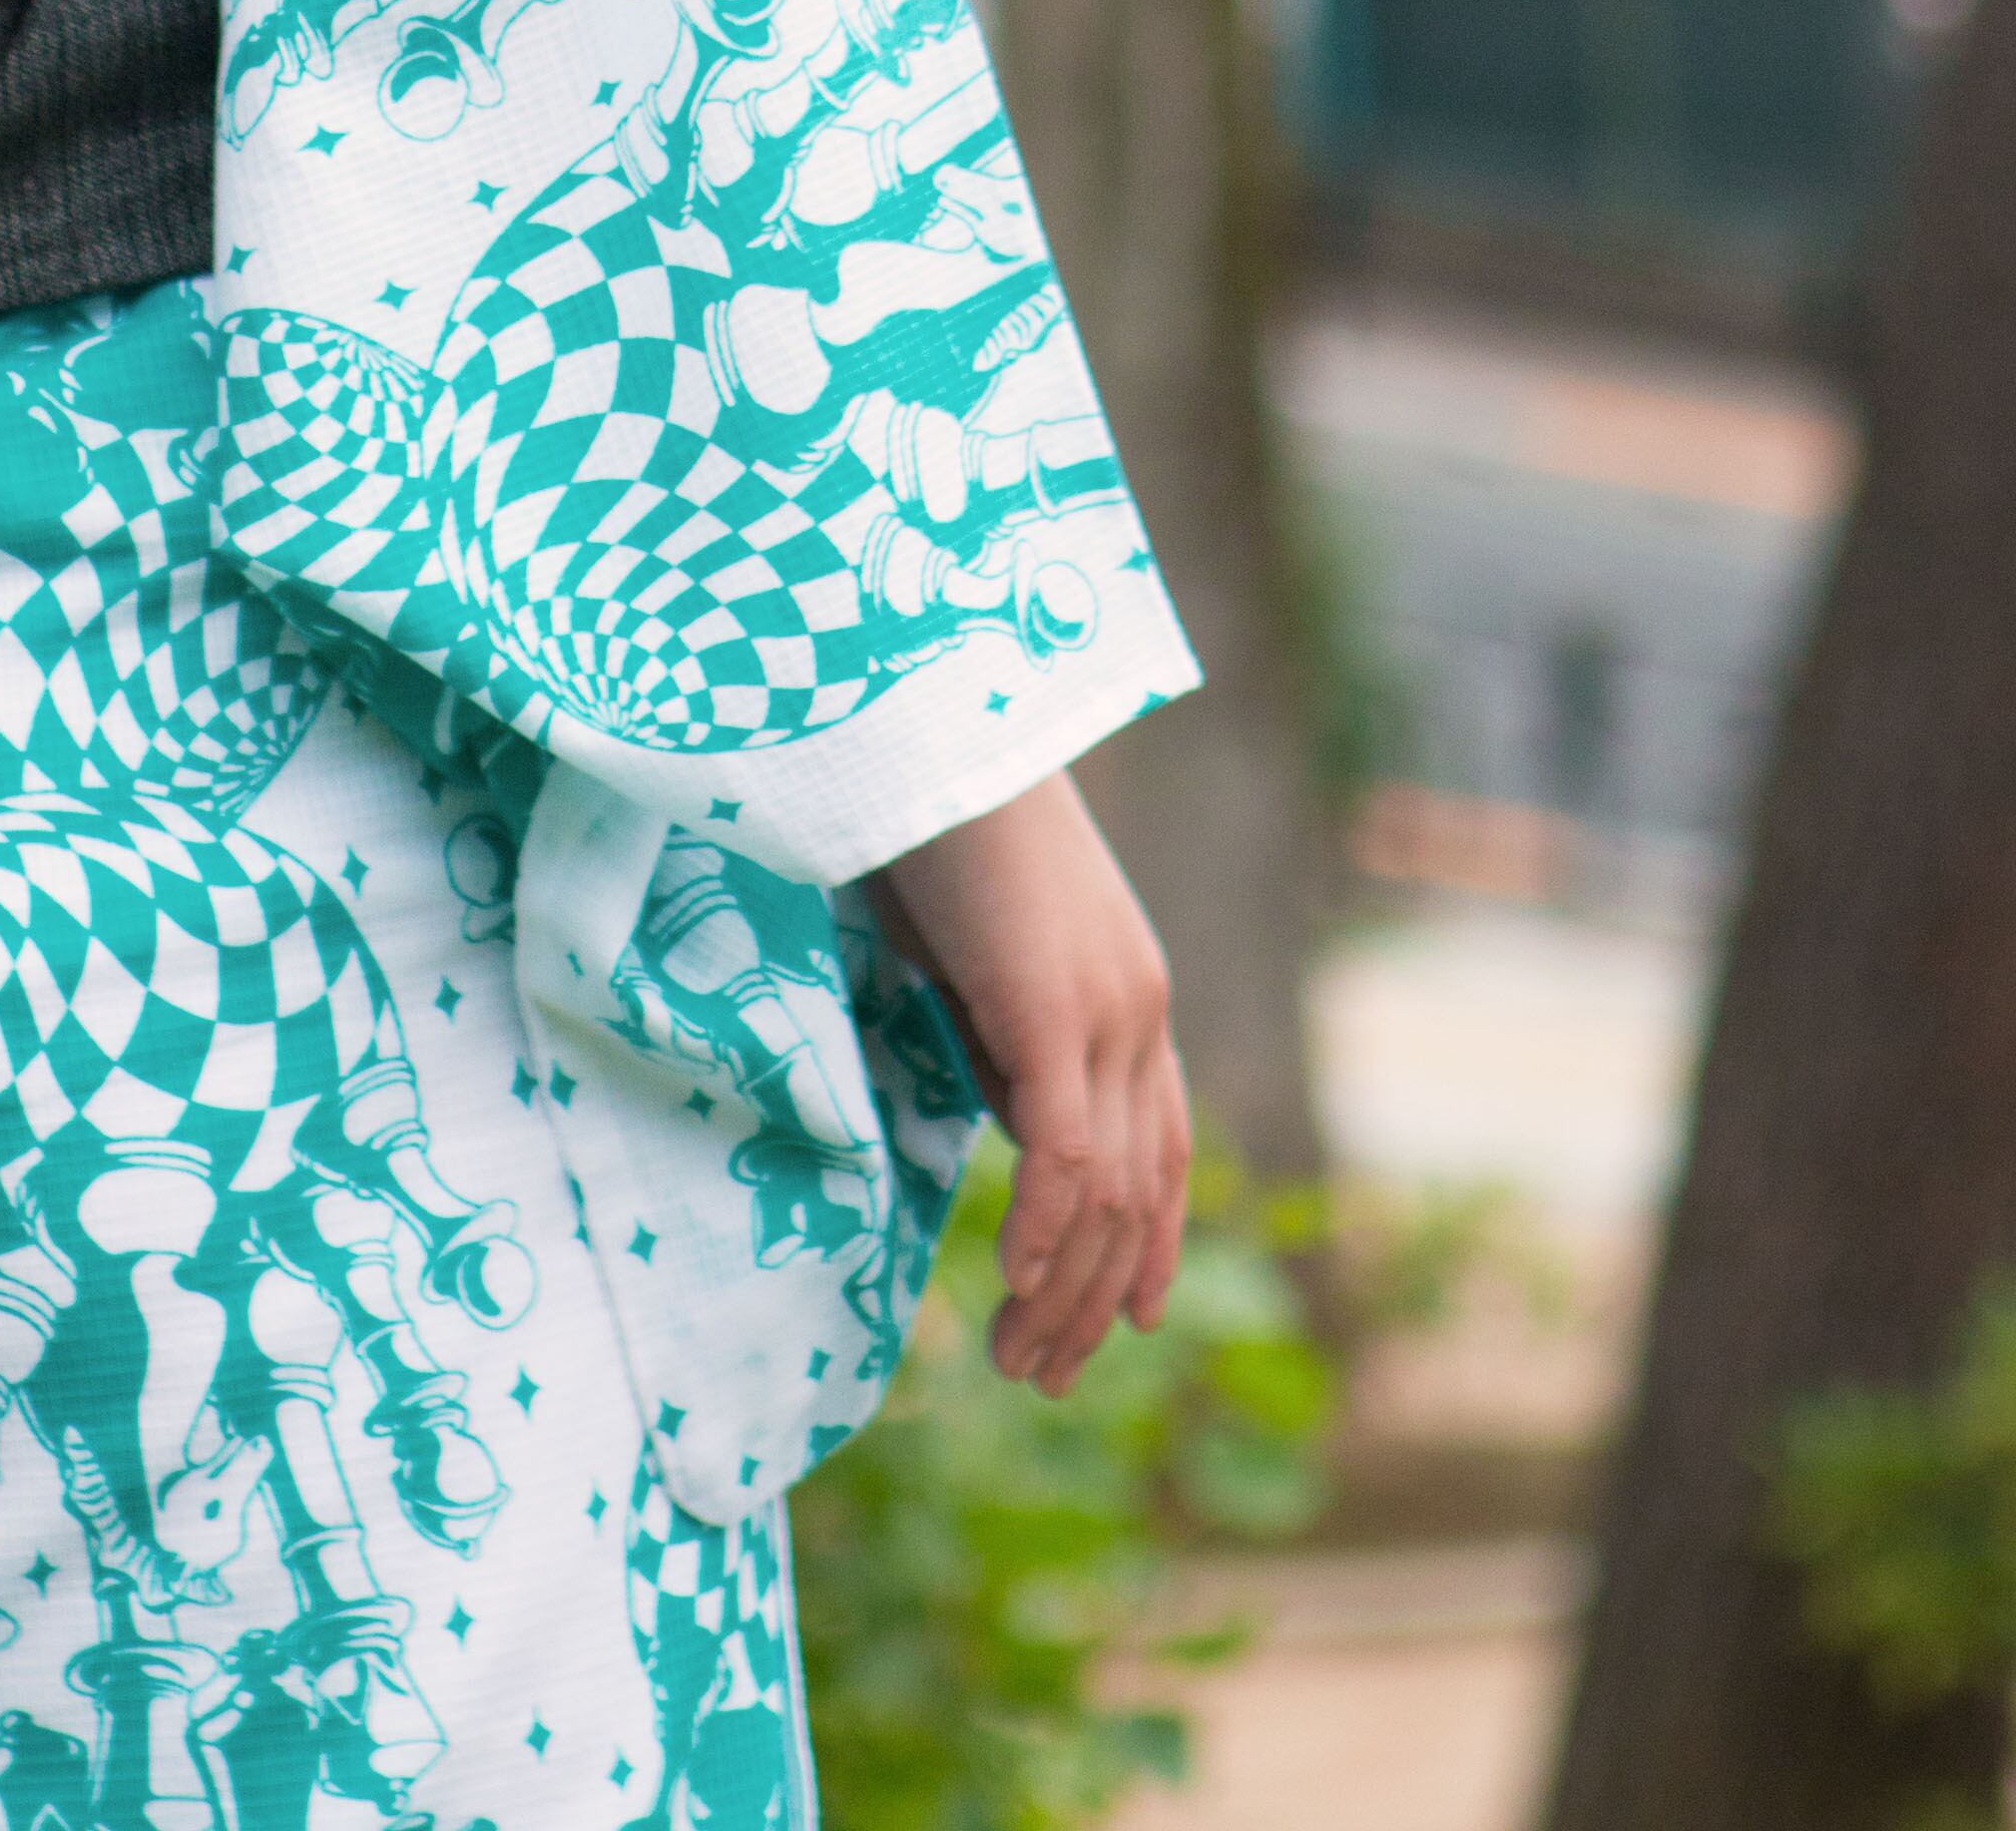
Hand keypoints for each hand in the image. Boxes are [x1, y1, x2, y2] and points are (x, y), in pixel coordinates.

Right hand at [872, 770, 1186, 1392]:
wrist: (930, 722)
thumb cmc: (930, 816)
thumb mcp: (976, 948)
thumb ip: (1005, 1031)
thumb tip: (1010, 1120)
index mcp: (1131, 991)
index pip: (1165, 1146)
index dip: (1151, 1240)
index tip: (1125, 1322)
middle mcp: (1140, 1010)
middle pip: (1139, 1191)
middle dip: (1093, 1298)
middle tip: (1043, 1374)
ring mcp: (1106, 1010)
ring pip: (1104, 1191)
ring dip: (1061, 1291)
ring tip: (1018, 1360)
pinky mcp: (1054, 1009)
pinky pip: (1061, 1154)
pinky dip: (1042, 1231)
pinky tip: (1009, 1284)